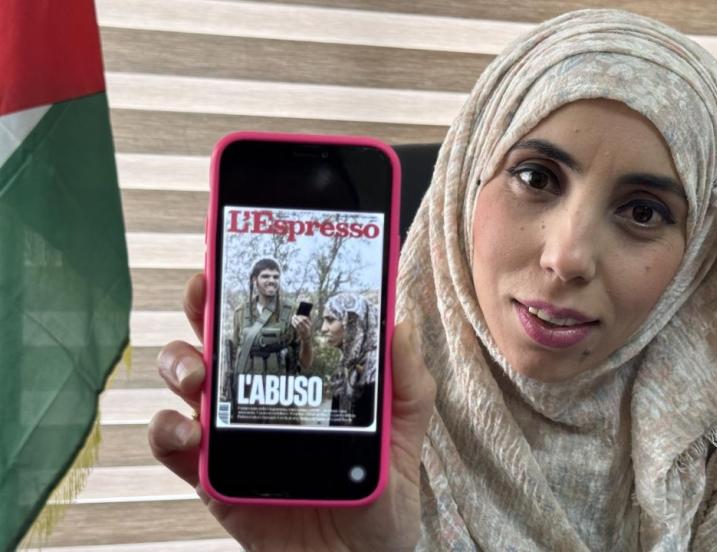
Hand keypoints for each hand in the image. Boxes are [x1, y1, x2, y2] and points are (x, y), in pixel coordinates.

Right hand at [149, 273, 435, 551]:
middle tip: (205, 291)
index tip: (242, 253)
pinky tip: (188, 429)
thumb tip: (400, 324)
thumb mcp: (404, 435)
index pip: (273, 323)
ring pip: (185, 380)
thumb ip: (407, 384)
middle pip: (218, 337)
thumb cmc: (378, 498)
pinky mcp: (212, 476)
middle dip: (202, 305)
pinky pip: (174, 445)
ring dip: (178, 362)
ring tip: (198, 373)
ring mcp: (232, 434)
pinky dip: (168, 430)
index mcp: (301, 380)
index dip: (252, 287)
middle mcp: (260, 397)